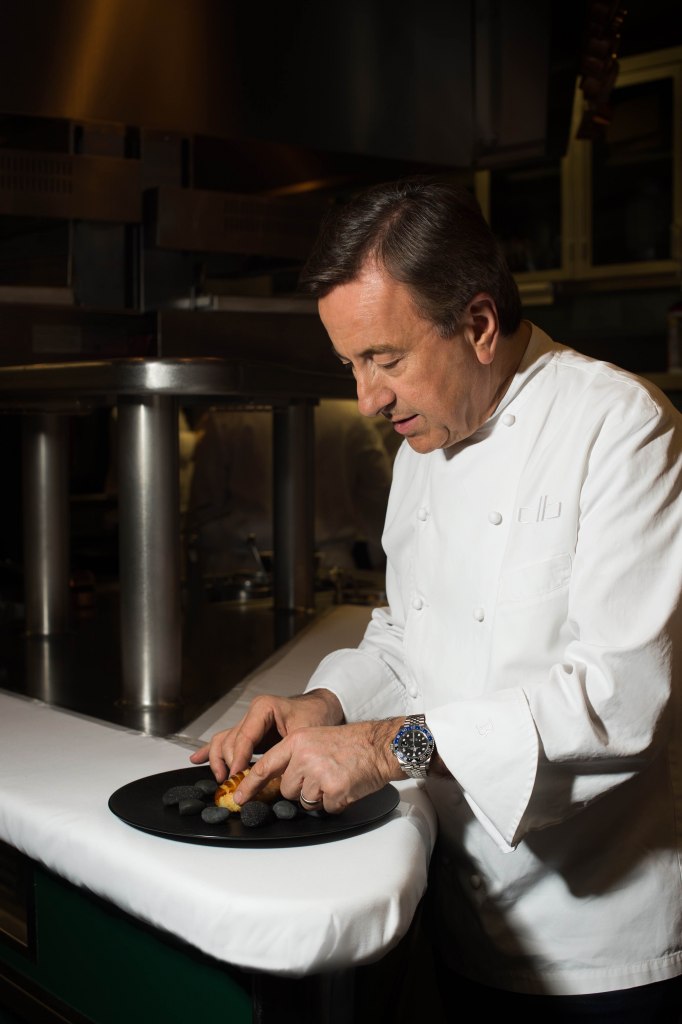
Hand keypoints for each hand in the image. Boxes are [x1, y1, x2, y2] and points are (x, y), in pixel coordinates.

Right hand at [189, 688, 343, 782]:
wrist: (324, 708)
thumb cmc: (317, 717)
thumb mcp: (302, 734)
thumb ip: (283, 753)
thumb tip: (269, 779)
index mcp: (263, 708)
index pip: (243, 737)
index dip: (238, 760)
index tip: (236, 779)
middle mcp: (252, 714)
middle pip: (231, 742)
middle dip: (231, 765)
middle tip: (235, 786)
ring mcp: (249, 722)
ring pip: (223, 741)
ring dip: (218, 761)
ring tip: (221, 779)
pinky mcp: (250, 732)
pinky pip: (226, 739)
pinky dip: (211, 750)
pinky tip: (197, 758)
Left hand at [232, 716, 403, 813]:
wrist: (380, 745)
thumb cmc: (351, 743)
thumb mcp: (315, 738)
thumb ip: (295, 756)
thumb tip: (278, 781)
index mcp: (296, 741)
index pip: (265, 766)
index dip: (250, 784)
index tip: (239, 797)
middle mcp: (303, 756)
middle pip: (288, 790)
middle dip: (302, 789)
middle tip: (322, 774)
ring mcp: (318, 774)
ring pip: (305, 801)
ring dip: (320, 796)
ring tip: (335, 778)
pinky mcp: (334, 790)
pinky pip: (326, 808)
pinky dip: (336, 802)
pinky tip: (346, 785)